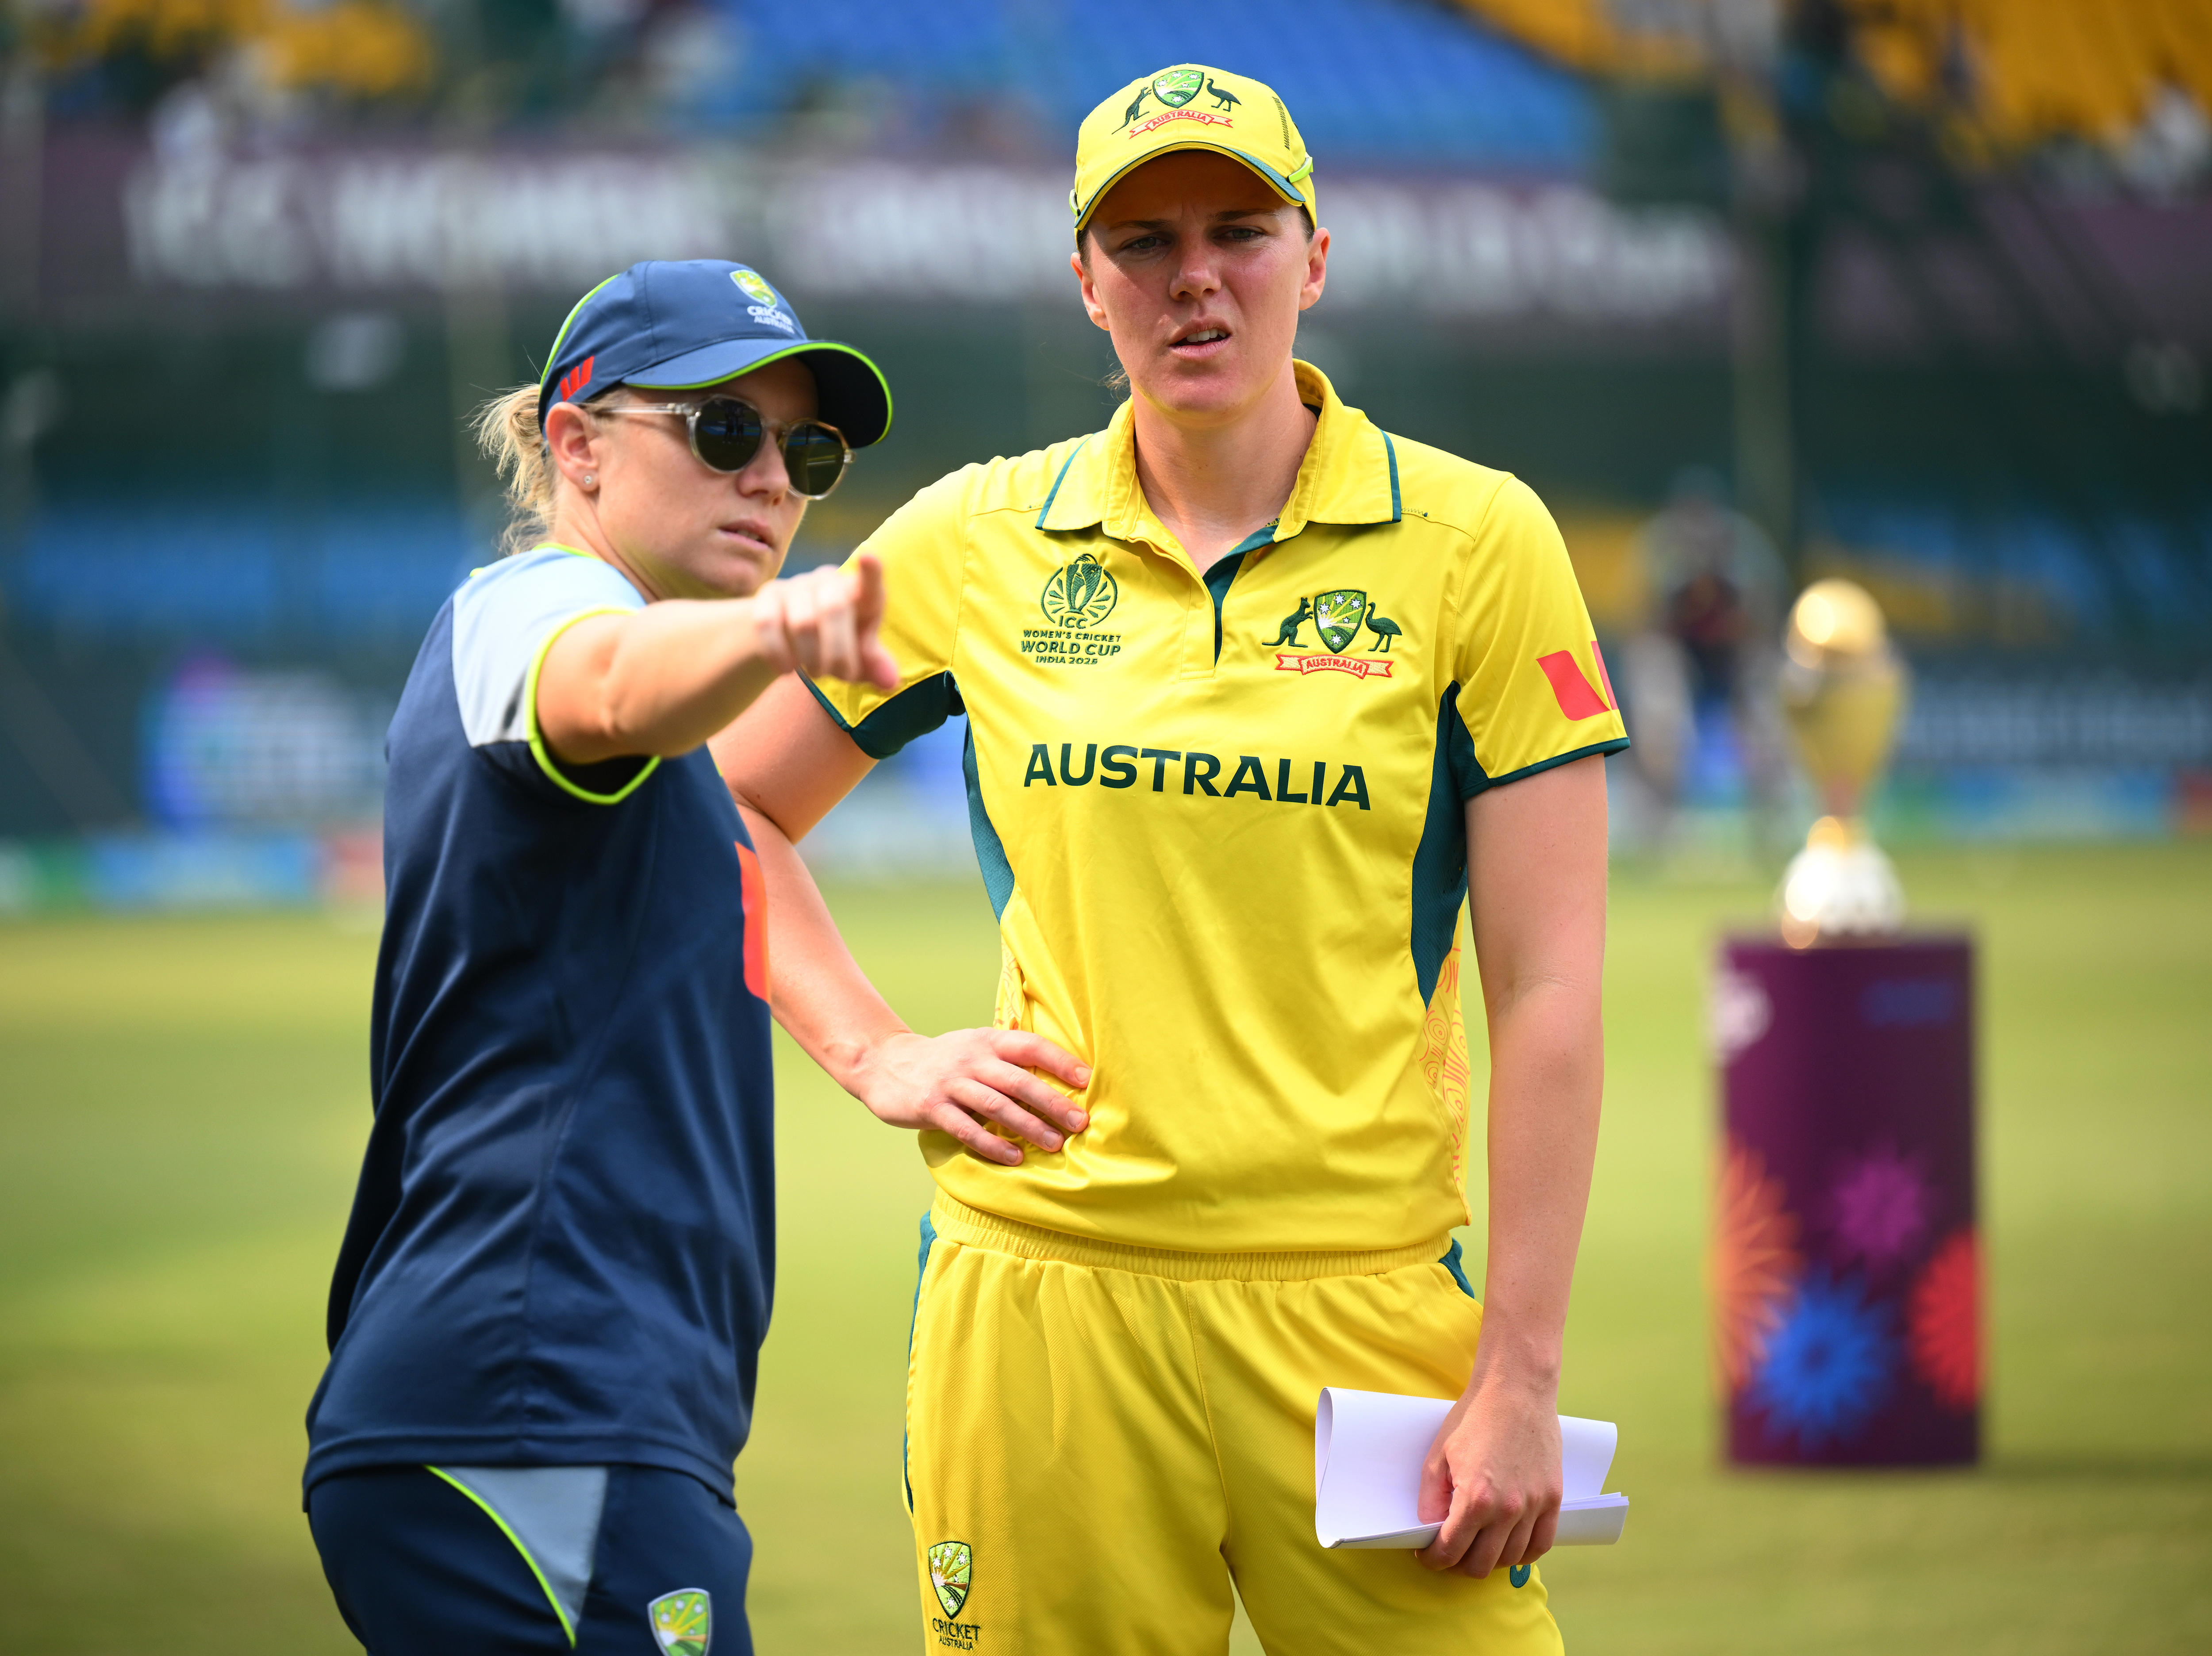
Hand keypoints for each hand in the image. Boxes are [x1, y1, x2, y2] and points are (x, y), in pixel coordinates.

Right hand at [752, 554, 898, 690]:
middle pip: (834, 608)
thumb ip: (875, 666)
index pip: (868, 583)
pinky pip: (769, 625)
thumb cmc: (836, 646)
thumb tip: (891, 682)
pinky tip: (786, 670)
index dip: (870, 572)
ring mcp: (797, 584)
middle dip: (837, 653)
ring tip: (816, 673)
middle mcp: (829, 580)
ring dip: (811, 659)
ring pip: (803, 623)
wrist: (790, 640)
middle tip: (839, 675)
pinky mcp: (768, 595)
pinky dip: (779, 656)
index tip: (869, 556)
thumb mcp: (858, 659)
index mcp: (859, 593)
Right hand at [847, 1029, 1090, 1165]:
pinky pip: (967, 1128)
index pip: (1030, 1046)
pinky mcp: (932, 1107)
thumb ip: (1008, 1053)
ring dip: (1029, 1126)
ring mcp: (951, 1083)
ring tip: (1055, 1144)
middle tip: (1081, 1123)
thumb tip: (1058, 1065)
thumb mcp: (974, 1044)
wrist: (883, 1063)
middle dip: (1053, 1103)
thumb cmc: (943, 1059)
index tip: (1087, 1079)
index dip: (1059, 1061)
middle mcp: (971, 1059)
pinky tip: (1014, 1157)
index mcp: (987, 1041)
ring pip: (996, 1106)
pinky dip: (992, 1144)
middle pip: (1019, 1081)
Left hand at [1414, 1373, 1561, 1578]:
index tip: (1426, 1555)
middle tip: (1448, 1554)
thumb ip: (1431, 1498)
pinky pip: (1541, 1545)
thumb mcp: (1439, 1455)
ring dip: (1489, 1561)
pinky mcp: (1553, 1499)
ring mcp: (1534, 1506)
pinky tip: (1508, 1549)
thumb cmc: (1475, 1417)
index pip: (1450, 1549)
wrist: (1516, 1390)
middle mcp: (1507, 1509)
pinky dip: (1523, 1555)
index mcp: (1475, 1498)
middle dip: (1457, 1565)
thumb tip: (1428, 1529)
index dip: (1432, 1559)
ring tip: (1476, 1549)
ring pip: (1510, 1559)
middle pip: (1480, 1564)